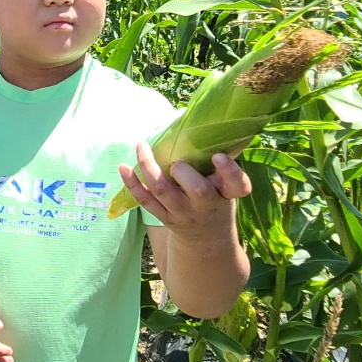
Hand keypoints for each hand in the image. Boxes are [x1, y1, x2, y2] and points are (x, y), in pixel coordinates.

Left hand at [118, 141, 251, 238]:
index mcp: (226, 193)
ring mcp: (183, 213)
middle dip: (184, 172)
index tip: (217, 156)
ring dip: (149, 167)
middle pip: (198, 190)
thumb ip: (217, 165)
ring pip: (164, 191)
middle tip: (178, 162)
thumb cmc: (216, 199)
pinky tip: (123, 167)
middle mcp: (206, 205)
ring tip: (141, 146)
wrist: (206, 239)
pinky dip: (132, 184)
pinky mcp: (165, 217)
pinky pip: (145, 201)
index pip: (238, 185)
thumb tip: (198, 123)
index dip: (229, 171)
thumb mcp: (225, 186)